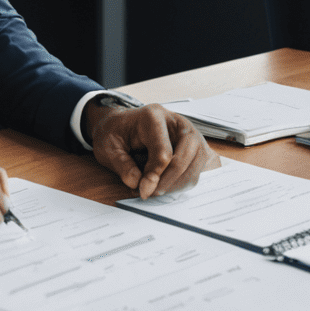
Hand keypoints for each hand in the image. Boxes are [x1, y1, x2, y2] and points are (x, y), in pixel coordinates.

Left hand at [84, 102, 219, 198]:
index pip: (164, 151)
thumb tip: (138, 183)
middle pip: (188, 154)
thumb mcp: (108, 146)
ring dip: (180, 182)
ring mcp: (189, 132)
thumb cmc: (116, 133)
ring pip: (198, 161)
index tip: (143, 191)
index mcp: (153, 116)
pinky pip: (201, 165)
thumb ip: (122, 164)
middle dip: (171, 180)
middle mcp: (176, 121)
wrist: (122, 125)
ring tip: (159, 191)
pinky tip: (170, 185)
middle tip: (153, 194)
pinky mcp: (195, 145)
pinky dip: (188, 179)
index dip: (155, 176)